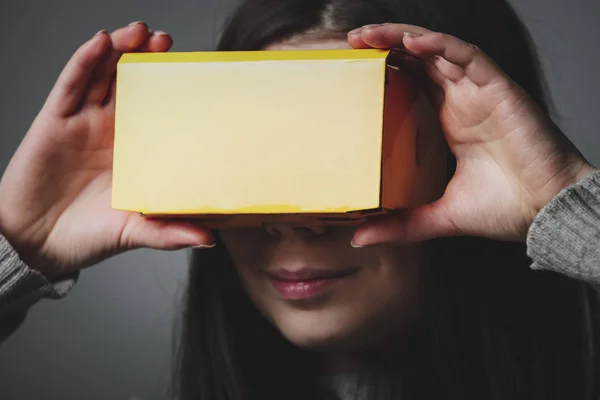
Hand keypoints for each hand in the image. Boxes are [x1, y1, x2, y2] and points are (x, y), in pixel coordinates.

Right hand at [0, 22, 213, 279]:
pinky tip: (99, 43)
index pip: (157, 107)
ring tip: (138, 32)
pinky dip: (83, 62)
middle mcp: (111, 130)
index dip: (170, 85)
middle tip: (165, 40)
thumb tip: (209, 240)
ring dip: (118, 50)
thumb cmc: (88, 236)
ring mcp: (82, 123)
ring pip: (101, 76)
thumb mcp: (135, 231)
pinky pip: (69, 86)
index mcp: (136, 149)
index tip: (193, 68)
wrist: (39, 245)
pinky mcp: (54, 123)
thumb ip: (169, 232)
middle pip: (129, 83)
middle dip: (146, 58)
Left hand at [347, 23, 595, 244]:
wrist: (548, 212)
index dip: (385, 69)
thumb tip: (360, 237)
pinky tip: (414, 41)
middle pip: (420, 60)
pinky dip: (442, 45)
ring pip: (439, 50)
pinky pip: (469, 57)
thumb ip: (401, 224)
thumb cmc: (505, 208)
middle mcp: (462, 101)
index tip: (353, 67)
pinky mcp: (500, 90)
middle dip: (386, 45)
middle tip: (353, 41)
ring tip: (371, 34)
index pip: (412, 82)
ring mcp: (480, 93)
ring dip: (405, 37)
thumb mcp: (439, 216)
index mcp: (448, 121)